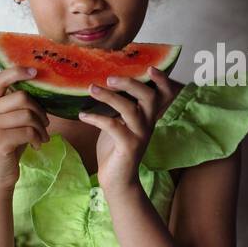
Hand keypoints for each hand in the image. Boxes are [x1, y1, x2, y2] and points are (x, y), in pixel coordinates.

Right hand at [0, 66, 49, 191]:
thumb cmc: (9, 147)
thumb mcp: (11, 123)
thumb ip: (17, 106)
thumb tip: (39, 88)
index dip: (17, 72)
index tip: (35, 71)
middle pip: (22, 97)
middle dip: (39, 110)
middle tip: (45, 124)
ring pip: (28, 115)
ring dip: (41, 128)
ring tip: (42, 137)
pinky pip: (28, 132)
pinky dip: (38, 139)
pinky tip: (37, 145)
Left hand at [77, 67, 179, 194]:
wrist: (117, 179)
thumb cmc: (115, 147)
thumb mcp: (119, 121)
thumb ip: (118, 105)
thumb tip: (99, 82)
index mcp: (148, 115)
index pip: (164, 94)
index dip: (162, 80)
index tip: (149, 67)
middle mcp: (148, 123)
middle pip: (149, 97)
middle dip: (130, 83)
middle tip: (109, 77)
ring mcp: (140, 135)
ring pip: (130, 109)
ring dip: (108, 97)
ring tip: (91, 89)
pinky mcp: (129, 147)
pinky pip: (114, 126)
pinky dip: (96, 118)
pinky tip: (82, 115)